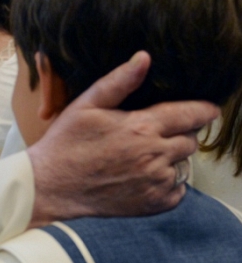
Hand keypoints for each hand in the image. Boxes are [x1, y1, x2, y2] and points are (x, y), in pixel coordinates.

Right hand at [26, 51, 218, 226]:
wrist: (52, 185)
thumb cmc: (66, 141)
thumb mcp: (87, 103)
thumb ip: (119, 81)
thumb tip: (143, 58)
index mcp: (141, 127)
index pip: (189, 115)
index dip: (203, 110)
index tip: (210, 108)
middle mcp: (154, 156)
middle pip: (190, 140)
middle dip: (181, 132)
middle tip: (157, 129)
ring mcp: (155, 183)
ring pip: (184, 165)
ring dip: (172, 156)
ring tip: (146, 151)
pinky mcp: (153, 204)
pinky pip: (177, 190)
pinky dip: (168, 181)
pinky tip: (143, 173)